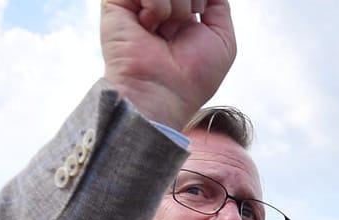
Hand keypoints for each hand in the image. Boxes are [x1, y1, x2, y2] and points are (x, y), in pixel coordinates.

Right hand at [101, 0, 236, 129]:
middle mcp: (157, 3)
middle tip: (181, 26)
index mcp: (181, 9)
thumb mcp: (222, 37)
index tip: (199, 17)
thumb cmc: (193, 74)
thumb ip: (218, 3)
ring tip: (165, 30)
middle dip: (192, 0)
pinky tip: (148, 26)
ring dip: (177, 6)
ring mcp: (137, 2)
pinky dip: (157, 6)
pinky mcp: (116, 1)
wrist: (164, 92)